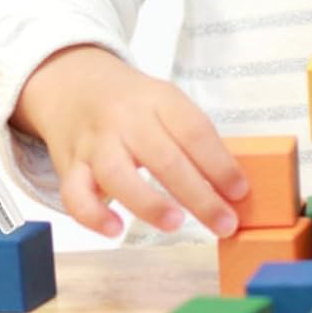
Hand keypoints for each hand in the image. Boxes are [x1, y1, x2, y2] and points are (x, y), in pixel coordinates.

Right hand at [11, 45, 249, 240]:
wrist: (72, 82)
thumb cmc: (131, 102)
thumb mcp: (163, 102)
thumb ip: (191, 138)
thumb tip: (231, 188)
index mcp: (157, 98)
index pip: (194, 130)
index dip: (220, 163)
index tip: (241, 192)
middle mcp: (125, 119)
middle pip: (163, 157)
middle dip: (199, 195)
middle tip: (225, 223)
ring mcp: (95, 142)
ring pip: (117, 174)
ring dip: (148, 202)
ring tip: (176, 223)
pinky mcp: (70, 164)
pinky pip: (76, 193)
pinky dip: (93, 215)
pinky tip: (115, 231)